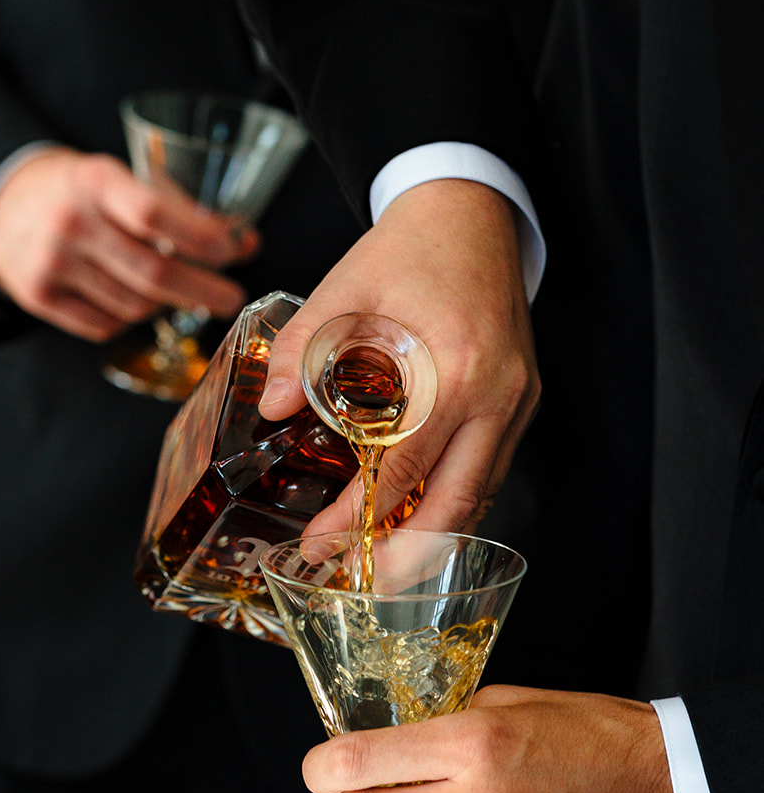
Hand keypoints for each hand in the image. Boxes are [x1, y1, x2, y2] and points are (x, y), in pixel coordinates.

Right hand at [0, 147, 258, 340]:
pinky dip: (129, 318)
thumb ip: (180, 207)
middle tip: (231, 297)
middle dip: (203, 290)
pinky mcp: (37, 296)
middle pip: (152, 272)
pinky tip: (132, 299)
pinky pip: (106, 324)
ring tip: (177, 292)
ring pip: (134, 305)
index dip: (200, 238)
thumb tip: (247, 242)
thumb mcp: (120, 178)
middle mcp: (70, 222)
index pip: (154, 214)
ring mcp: (51, 263)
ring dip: (166, 304)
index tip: (234, 253)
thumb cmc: (79, 191)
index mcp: (95, 181)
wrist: (3, 206)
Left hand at [258, 179, 538, 532]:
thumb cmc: (410, 248)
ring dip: (433, 535)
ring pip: (480, 495)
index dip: (358, 518)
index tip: (319, 543)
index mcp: (456, 371)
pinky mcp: (523, 399)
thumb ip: (303, 349)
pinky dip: (454, 498)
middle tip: (358, 582)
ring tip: (383, 563)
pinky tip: (416, 513)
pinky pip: (489, 468)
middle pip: (457, 505)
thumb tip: (271, 407)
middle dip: (407, 556)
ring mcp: (519, 401)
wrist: (472, 211)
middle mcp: (498, 396)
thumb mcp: (344, 287)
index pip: (402, 471)